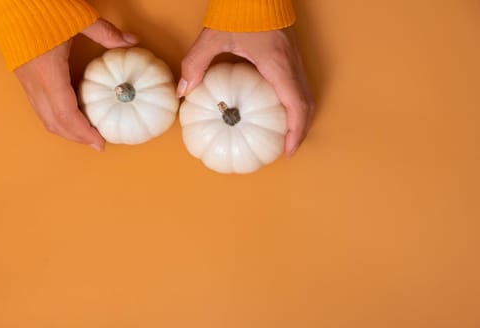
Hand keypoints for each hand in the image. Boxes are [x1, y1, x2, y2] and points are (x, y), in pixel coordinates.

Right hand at [14, 19, 137, 150]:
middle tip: (97, 143)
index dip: (83, 133)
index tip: (100, 143)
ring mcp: (26, 80)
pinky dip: (56, 115)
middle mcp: (34, 82)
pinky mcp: (23, 75)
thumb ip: (107, 34)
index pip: (66, 115)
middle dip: (76, 137)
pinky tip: (72, 112)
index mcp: (49, 73)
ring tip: (86, 133)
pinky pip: (39, 105)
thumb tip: (131, 42)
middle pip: (54, 122)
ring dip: (65, 129)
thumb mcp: (80, 18)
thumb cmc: (41, 5)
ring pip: (44, 116)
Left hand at [178, 27, 313, 156]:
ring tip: (284, 135)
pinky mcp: (289, 54)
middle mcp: (291, 64)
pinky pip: (298, 85)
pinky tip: (277, 110)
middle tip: (286, 148)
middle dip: (300, 130)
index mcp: (278, 64)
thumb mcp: (214, 36)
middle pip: (307, 104)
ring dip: (299, 117)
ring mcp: (293, 59)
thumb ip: (197, 63)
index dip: (295, 131)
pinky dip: (293, 103)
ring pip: (305, 94)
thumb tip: (183, 90)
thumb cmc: (240, 9)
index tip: (287, 150)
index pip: (296, 105)